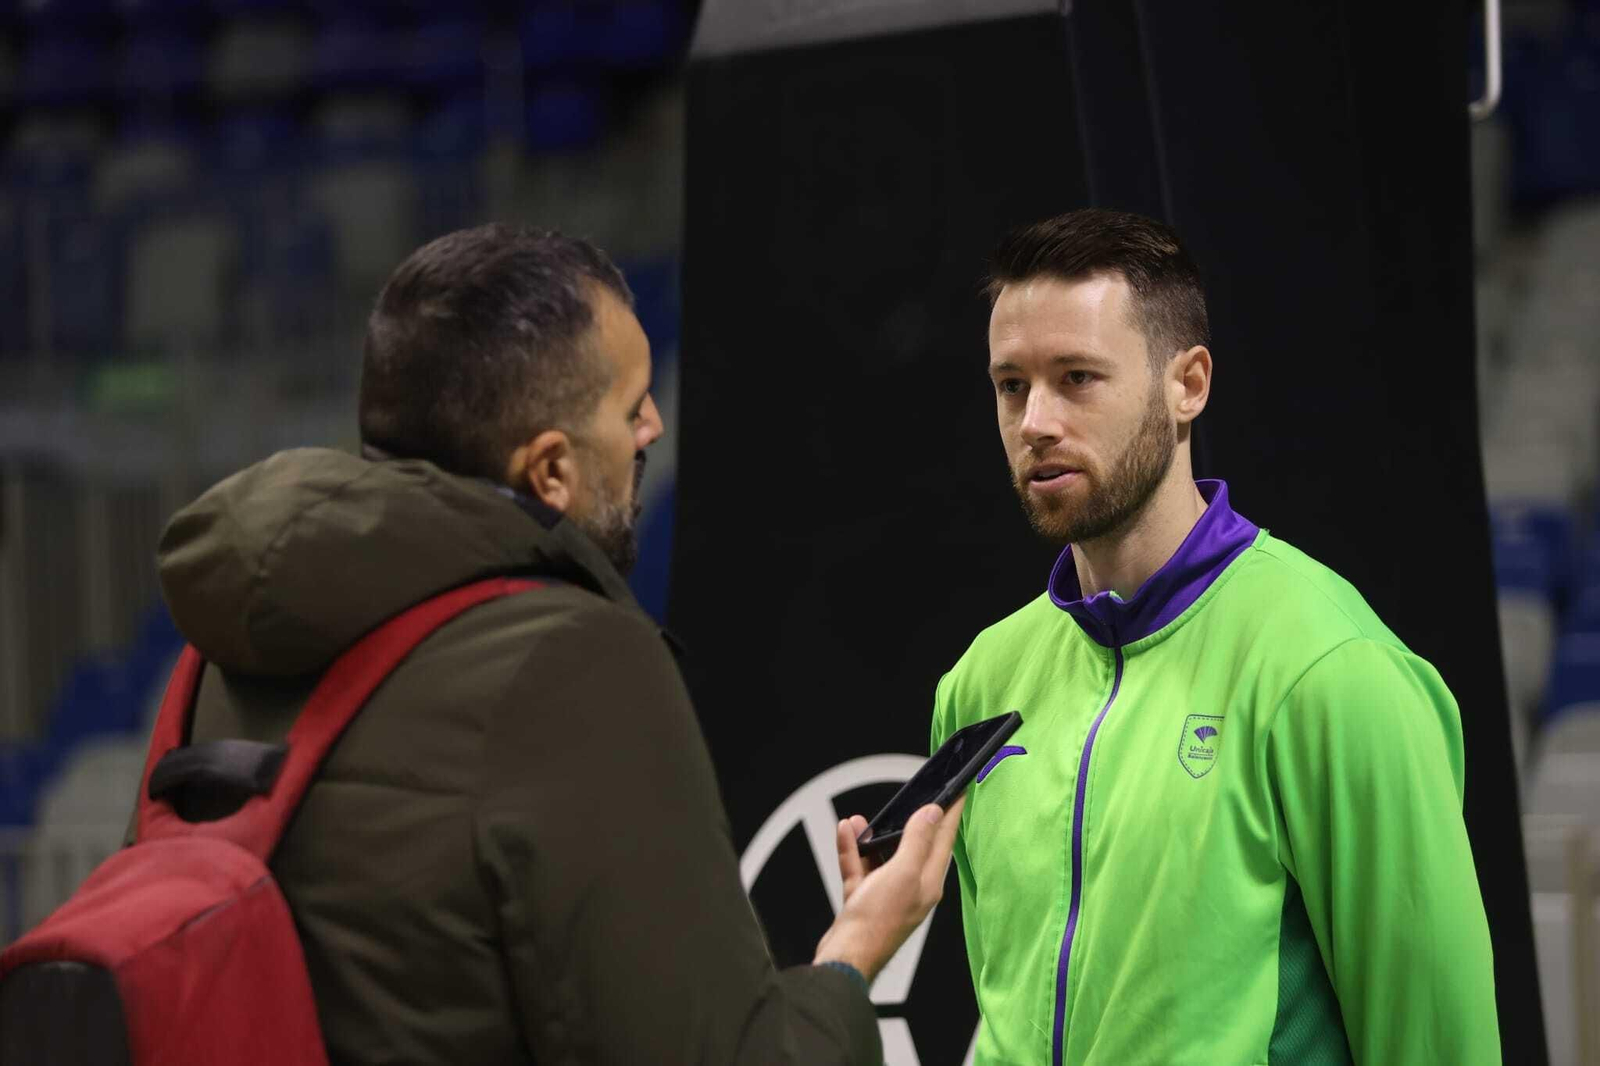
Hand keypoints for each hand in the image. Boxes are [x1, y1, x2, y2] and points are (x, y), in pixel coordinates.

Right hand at [812, 795, 964, 984]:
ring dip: (873, 835)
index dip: (951, 812)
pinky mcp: (865, 900)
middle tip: (913, 797)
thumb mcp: (903, 872)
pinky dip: (853, 850)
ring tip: (862, 819)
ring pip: (883, 855)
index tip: (958, 791)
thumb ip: (918, 841)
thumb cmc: (877, 921)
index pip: (944, 839)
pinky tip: (846, 833)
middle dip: (910, 820)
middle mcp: (912, 887)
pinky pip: (860, 867)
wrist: (845, 956)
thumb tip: (933, 814)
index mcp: (929, 881)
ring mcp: (887, 894)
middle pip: (915, 845)